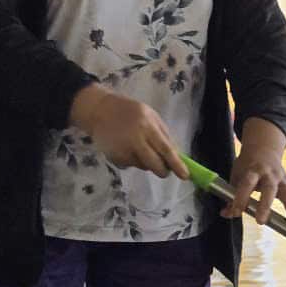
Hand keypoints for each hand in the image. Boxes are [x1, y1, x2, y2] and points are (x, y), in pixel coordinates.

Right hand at [69, 84, 187, 179]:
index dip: (176, 164)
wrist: (99, 110)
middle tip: (165, 171)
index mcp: (148, 126)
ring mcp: (123, 150)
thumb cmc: (130, 112)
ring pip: (143, 166)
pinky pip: (131, 165)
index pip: (166, 149)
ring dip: (146, 162)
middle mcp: (135, 140)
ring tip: (137, 145)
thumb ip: (164, 135)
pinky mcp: (114, 158)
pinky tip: (125, 147)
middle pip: (154, 164)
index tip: (185, 176)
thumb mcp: (151, 116)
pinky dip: (133, 160)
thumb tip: (176, 156)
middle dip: (163, 171)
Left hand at [223, 117, 285, 224]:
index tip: (236, 212)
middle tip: (261, 222)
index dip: (240, 198)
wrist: (264, 149)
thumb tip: (226, 214)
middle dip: (265, 206)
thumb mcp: (236, 176)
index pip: (246, 184)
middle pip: (269, 190)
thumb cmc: (247, 165)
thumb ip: (231, 195)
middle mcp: (269, 174)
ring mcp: (282, 179)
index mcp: (253, 170)